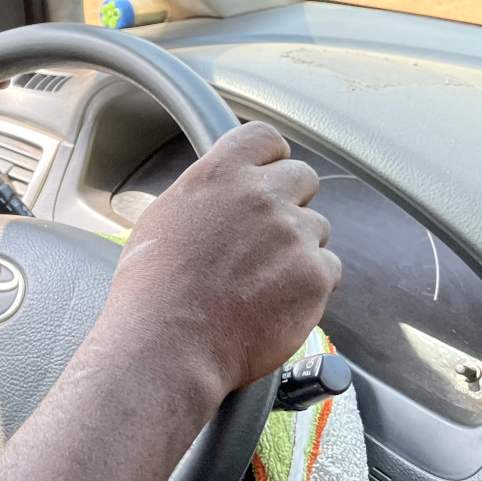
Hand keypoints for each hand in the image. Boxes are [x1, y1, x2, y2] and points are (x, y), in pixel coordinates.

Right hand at [102, 121, 341, 400]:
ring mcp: (293, 234)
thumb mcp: (164, 217)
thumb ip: (205, 194)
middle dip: (291, 201)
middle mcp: (260, 196)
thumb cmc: (153, 288)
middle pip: (303, 177)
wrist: (169, 342)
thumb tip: (222, 194)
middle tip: (267, 234)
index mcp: (218, 175)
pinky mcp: (315, 275)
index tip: (266, 174)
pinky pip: (329, 268)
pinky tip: (275, 300)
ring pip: (317, 227)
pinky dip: (309, 284)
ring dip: (299, 247)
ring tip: (262, 279)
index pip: (265, 138)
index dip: (270, 158)